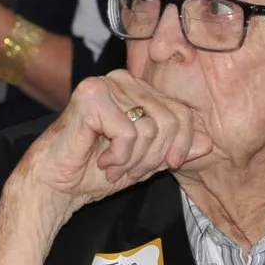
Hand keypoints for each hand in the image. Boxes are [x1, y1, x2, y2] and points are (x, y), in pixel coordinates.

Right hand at [14, 70, 210, 223]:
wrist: (56, 185)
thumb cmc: (94, 172)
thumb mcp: (146, 162)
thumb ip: (175, 151)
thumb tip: (208, 143)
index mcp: (137, 89)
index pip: (182, 113)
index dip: (179, 147)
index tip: (160, 167)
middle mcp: (123, 80)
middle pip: (171, 121)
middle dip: (154, 157)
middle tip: (130, 170)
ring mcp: (106, 84)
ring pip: (151, 128)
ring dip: (134, 159)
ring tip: (114, 167)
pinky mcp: (92, 96)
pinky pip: (130, 132)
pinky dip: (120, 157)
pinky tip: (102, 161)